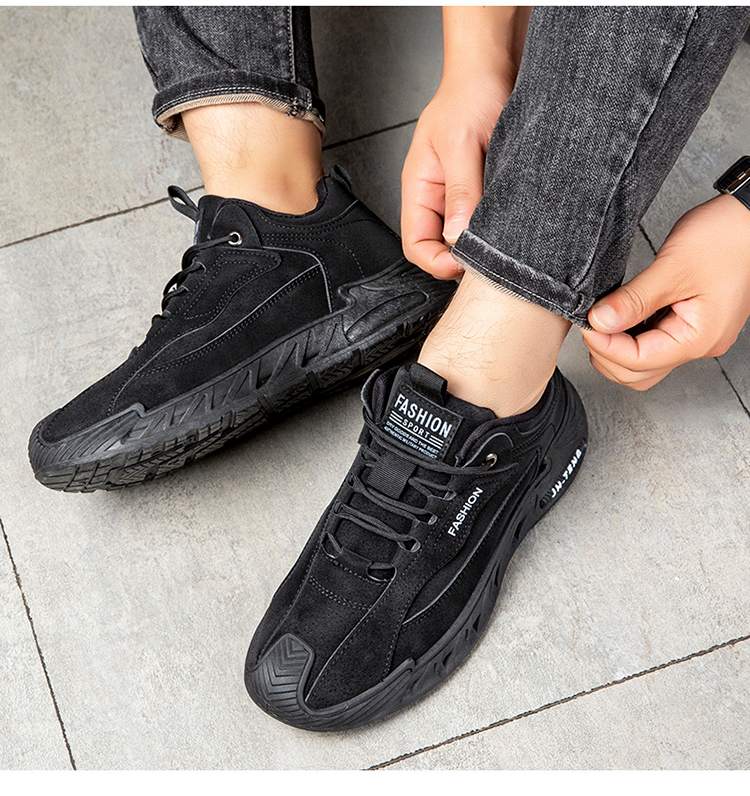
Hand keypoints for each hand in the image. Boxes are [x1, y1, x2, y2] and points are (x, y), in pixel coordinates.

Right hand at [401, 6, 527, 278]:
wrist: (495, 67)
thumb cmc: (469, 94)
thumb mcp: (461, 144)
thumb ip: (460, 192)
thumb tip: (457, 236)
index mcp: (419, 189)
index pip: (416, 245)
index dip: (438, 262)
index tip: (467, 263)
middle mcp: (437, 198)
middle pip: (440, 248)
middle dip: (462, 258)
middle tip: (491, 257)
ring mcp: (460, 197)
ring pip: (465, 238)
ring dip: (483, 242)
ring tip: (503, 236)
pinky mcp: (483, 193)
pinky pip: (485, 222)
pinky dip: (498, 228)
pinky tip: (512, 221)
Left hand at [582, 194, 749, 389]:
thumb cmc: (726, 237)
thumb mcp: (672, 267)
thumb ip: (633, 300)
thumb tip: (599, 323)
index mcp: (698, 338)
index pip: (638, 361)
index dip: (606, 347)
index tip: (586, 325)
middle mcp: (698, 344)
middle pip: (638, 373)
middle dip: (607, 354)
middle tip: (589, 324)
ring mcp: (694, 336)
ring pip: (643, 363)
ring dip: (617, 348)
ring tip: (602, 319)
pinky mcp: (688, 324)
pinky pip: (652, 343)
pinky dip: (629, 336)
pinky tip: (619, 315)